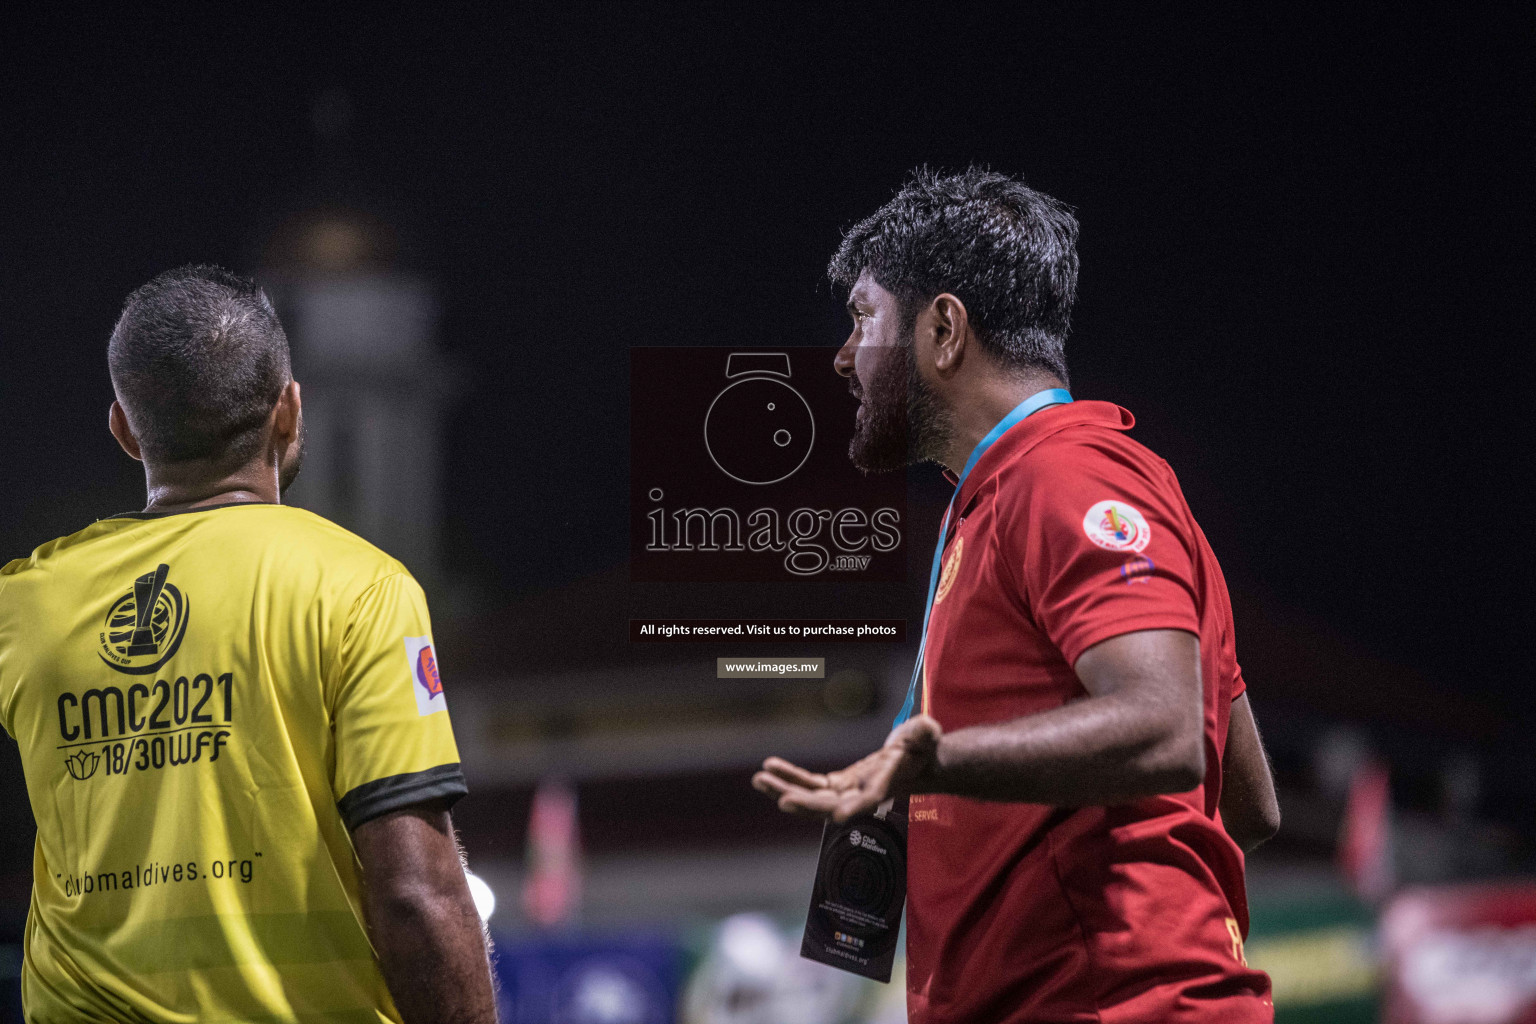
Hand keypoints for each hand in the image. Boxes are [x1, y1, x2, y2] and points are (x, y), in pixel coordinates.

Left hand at [752, 715, 941, 821]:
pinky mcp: (838, 785)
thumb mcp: (926, 734)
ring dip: (785, 789)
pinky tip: (769, 767)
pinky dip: (790, 777)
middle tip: (781, 800)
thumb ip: (925, 732)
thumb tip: (926, 728)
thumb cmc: (922, 746)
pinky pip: (809, 784)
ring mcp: (847, 792)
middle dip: (806, 803)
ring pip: (812, 797)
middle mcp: (862, 795)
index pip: (870, 800)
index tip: (837, 816)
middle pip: (831, 805)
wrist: (915, 760)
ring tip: (759, 779)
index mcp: (886, 784)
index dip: (855, 808)